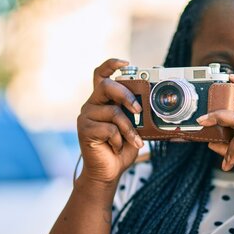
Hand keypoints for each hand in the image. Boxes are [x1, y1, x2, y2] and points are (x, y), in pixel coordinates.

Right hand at [76, 59, 143, 186]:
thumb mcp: (134, 127)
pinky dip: (119, 139)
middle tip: (138, 110)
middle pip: (106, 85)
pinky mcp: (84, 130)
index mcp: (103, 100)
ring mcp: (86, 116)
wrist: (108, 171)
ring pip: (112, 112)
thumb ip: (136, 114)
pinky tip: (116, 147)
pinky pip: (108, 128)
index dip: (111, 65)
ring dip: (128, 128)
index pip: (101, 75)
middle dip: (125, 95)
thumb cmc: (121, 147)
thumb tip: (149, 104)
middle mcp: (92, 104)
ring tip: (134, 140)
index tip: (126, 63)